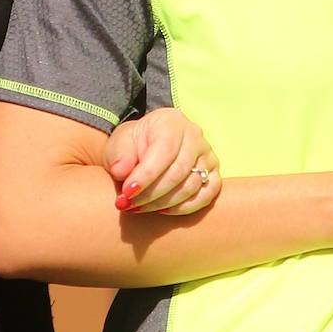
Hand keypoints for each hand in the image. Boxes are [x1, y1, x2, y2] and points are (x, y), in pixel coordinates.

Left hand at [105, 108, 219, 215]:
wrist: (145, 148)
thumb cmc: (132, 145)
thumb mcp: (119, 145)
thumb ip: (120, 156)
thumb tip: (121, 171)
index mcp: (171, 121)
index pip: (164, 150)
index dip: (146, 174)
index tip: (127, 193)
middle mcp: (195, 135)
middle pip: (178, 171)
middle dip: (150, 193)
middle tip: (127, 205)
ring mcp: (208, 155)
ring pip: (190, 186)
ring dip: (161, 203)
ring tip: (137, 208)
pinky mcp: (213, 175)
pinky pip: (205, 197)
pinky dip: (182, 208)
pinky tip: (161, 210)